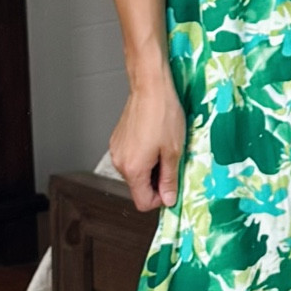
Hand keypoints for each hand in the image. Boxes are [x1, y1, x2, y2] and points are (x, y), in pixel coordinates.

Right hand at [110, 72, 184, 211]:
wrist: (150, 87)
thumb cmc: (163, 114)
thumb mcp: (174, 152)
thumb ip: (170, 180)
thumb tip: (168, 199)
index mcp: (133, 169)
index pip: (143, 202)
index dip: (160, 199)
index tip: (171, 187)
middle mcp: (120, 162)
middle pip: (138, 187)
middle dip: (156, 181)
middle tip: (171, 163)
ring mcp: (117, 151)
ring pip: (135, 172)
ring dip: (150, 167)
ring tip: (163, 148)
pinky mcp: (117, 141)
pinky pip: (131, 158)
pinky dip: (143, 156)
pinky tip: (153, 140)